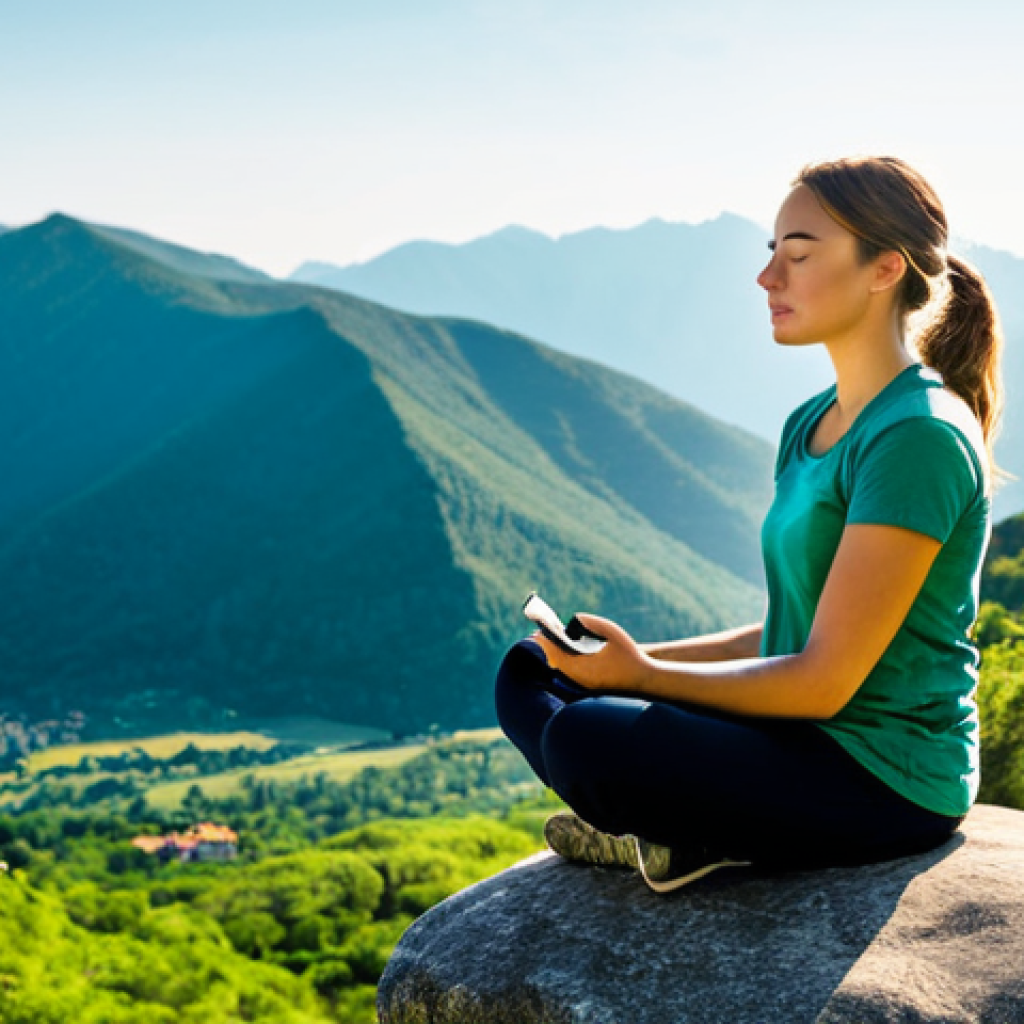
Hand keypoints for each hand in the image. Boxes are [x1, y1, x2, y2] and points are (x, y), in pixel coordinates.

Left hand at [528, 612, 653, 693]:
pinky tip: (569, 649)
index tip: (538, 629)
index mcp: (582, 667)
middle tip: (543, 631)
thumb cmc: (630, 655)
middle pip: (555, 660)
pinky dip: (567, 659)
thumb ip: (591, 622)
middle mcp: (579, 679)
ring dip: (558, 652)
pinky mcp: (589, 687)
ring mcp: (584, 685)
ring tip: (554, 637)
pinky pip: (572, 672)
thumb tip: (573, 620)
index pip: (554, 652)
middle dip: (550, 645)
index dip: (545, 639)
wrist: (646, 680)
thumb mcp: (612, 632)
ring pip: (563, 667)